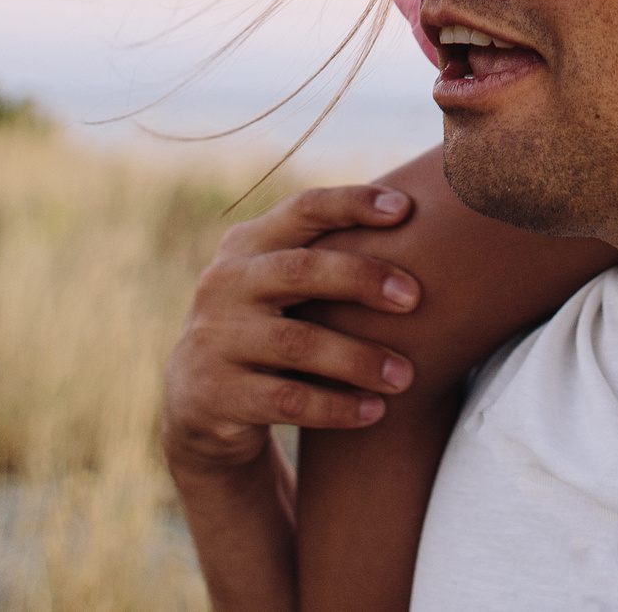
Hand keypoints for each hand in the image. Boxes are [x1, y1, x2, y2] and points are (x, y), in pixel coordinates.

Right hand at [162, 184, 425, 477]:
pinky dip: (337, 407)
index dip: (353, 204)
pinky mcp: (217, 394)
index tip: (408, 210)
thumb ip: (325, 252)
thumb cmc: (267, 327)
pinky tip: (375, 411)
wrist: (198, 403)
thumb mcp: (277, 282)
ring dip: (359, 359)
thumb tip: (419, 214)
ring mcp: (216, 339)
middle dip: (362, 279)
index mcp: (246, 245)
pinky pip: (289, 401)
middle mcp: (224, 284)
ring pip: (297, 343)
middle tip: (415, 297)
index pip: (302, 210)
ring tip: (406, 376)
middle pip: (300, 270)